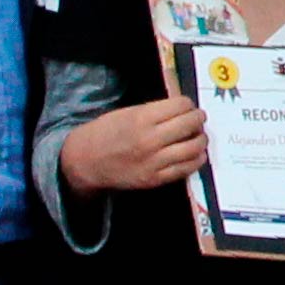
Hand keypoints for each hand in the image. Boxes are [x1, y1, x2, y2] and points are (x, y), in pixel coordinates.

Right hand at [56, 100, 206, 194]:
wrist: (84, 162)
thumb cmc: (104, 133)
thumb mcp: (127, 113)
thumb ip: (155, 110)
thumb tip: (183, 108)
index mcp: (141, 119)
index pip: (181, 105)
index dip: (188, 104)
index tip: (187, 106)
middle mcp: (150, 140)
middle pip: (191, 124)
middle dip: (198, 118)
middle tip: (197, 118)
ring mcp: (154, 162)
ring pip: (194, 147)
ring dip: (201, 139)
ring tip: (198, 136)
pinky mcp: (155, 179)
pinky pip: (186, 168)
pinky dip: (196, 159)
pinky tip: (195, 153)